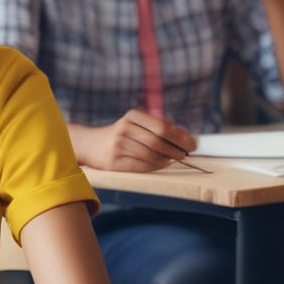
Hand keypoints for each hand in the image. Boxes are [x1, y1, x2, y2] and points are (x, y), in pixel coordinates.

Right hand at [73, 109, 196, 171]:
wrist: (90, 144)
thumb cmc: (120, 135)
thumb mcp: (135, 124)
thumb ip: (158, 128)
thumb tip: (186, 138)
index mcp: (132, 116)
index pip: (162, 127)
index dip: (180, 137)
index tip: (193, 144)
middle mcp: (124, 128)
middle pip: (158, 142)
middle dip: (176, 150)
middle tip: (186, 155)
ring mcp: (118, 146)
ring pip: (151, 156)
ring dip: (167, 160)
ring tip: (174, 160)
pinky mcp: (114, 162)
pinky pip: (142, 166)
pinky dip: (156, 167)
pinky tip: (161, 164)